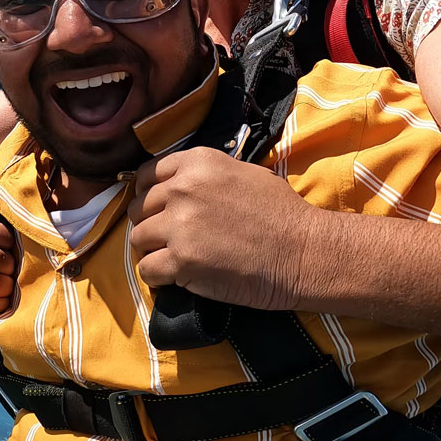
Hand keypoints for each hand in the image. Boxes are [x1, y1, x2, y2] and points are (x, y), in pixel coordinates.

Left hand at [127, 147, 317, 309]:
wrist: (302, 251)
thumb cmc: (282, 213)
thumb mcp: (242, 172)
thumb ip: (204, 175)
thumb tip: (178, 185)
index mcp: (197, 162)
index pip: (148, 174)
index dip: (148, 193)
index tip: (156, 208)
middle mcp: (182, 188)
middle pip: (139, 208)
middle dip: (150, 223)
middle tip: (169, 238)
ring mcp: (179, 224)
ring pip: (138, 238)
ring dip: (152, 250)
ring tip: (173, 258)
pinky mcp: (181, 260)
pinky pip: (147, 270)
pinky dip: (158, 276)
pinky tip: (176, 277)